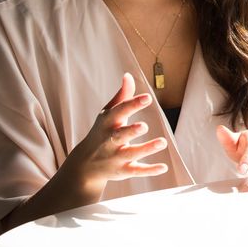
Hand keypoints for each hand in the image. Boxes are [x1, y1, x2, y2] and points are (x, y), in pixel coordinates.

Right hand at [0, 73, 167, 232]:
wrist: (84, 165)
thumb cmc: (101, 132)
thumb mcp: (107, 114)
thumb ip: (121, 96)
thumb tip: (129, 75)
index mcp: (107, 123)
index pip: (119, 112)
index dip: (132, 104)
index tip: (147, 97)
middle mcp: (110, 141)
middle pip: (120, 135)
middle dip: (131, 131)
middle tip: (144, 126)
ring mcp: (116, 157)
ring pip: (131, 153)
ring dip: (147, 149)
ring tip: (163, 142)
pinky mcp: (123, 171)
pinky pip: (137, 171)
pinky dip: (150, 170)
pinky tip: (164, 167)